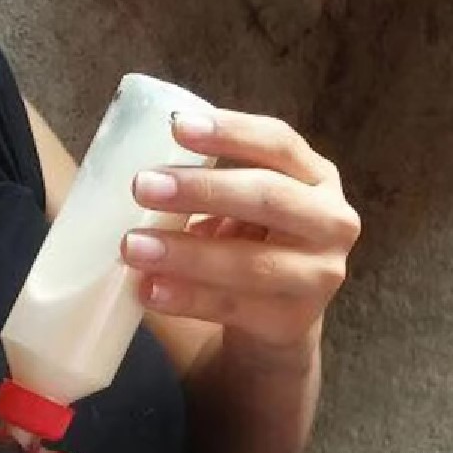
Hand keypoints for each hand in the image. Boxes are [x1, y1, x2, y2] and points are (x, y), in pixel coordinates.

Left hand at [121, 109, 360, 355]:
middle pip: (269, 197)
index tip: (176, 125)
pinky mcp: (292, 322)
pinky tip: (149, 290)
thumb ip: (201, 185)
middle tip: (141, 185)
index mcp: (314, 177)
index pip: (278, 143)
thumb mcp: (235, 209)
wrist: (271, 327)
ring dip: (186, 253)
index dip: (231, 131)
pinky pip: (234, 307)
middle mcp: (330, 221)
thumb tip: (121, 164)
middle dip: (203, 189)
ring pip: (251, 262)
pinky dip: (187, 298)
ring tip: (132, 247)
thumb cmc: (241, 249)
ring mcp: (319, 276)